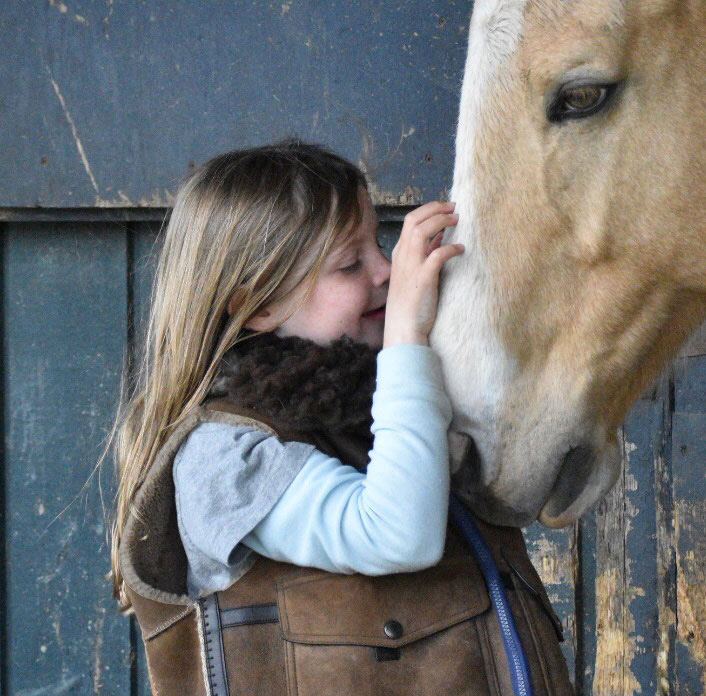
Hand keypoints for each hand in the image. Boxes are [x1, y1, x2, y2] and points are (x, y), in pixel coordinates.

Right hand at [383, 201, 463, 346]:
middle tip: (454, 207)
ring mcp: (411, 266)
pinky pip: (438, 254)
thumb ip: (425, 255)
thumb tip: (439, 238)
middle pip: (415, 220)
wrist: (403, 328)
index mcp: (399, 254)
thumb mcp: (414, 275)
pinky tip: (461, 249)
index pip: (410, 221)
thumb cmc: (410, 304)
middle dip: (435, 209)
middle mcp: (403, 256)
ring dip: (441, 221)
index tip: (445, 208)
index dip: (429, 210)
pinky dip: (451, 248)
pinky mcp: (423, 278)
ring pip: (422, 231)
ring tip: (457, 219)